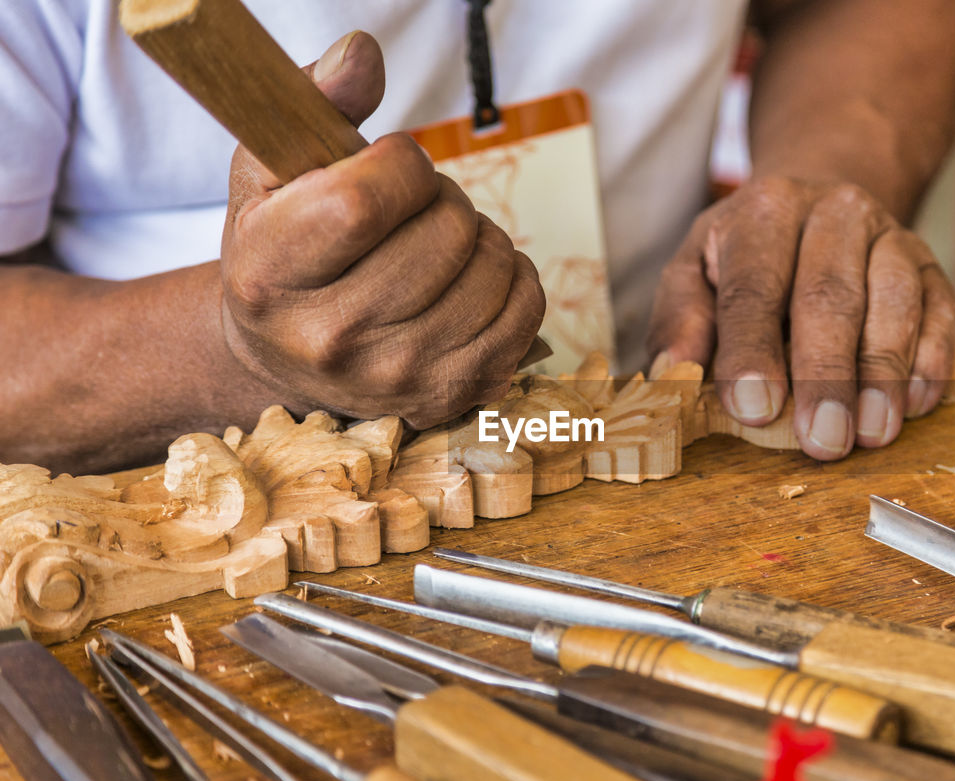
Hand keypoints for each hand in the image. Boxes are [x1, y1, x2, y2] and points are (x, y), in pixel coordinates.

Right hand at [220, 32, 543, 427]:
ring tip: (436, 248)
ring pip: (494, 263)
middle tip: (411, 213)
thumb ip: (312, 101)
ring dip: (478, 237)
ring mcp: (399, 376)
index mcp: (270, 277)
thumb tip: (363, 53)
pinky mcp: (456, 393)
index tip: (388, 166)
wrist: (290, 358)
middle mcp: (332, 340)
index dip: (399, 164)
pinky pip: (527, 306)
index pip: (366, 200)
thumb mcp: (268, 174)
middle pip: (445, 230)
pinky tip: (469, 280)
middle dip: (441, 198)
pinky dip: (512, 277)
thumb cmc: (284, 253)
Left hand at [648, 176, 954, 459]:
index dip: (752, 351)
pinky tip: (914, 405)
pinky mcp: (931, 263)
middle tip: (823, 440)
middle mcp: (832, 212)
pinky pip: (941, 310)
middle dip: (825, 376)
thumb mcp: (694, 271)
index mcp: (764, 211)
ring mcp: (890, 236)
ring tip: (872, 433)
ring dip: (884, 374)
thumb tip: (672, 374)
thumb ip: (679, 320)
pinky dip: (930, 361)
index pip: (755, 286)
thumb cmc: (748, 257)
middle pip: (830, 296)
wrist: (820, 207)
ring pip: (894, 302)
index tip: (754, 408)